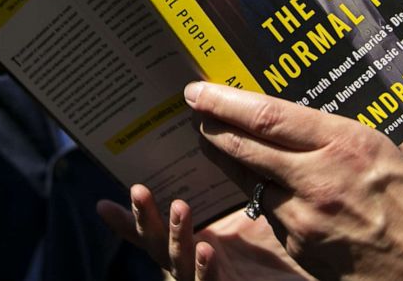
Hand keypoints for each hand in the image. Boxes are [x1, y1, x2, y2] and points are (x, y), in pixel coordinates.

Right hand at [98, 184, 312, 280]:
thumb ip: (228, 181)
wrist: (300, 270)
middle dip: (144, 217)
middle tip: (138, 189)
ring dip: (175, 234)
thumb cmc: (274, 244)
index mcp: (191, 240)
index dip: (126, 219)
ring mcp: (206, 277)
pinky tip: (206, 248)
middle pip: (156, 242)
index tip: (103, 204)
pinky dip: (204, 267)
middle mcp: (192, 260)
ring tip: (179, 207)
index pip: (151, 229)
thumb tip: (214, 135)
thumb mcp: (246, 209)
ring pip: (179, 261)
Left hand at [183, 82, 402, 280]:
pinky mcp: (301, 249)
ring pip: (247, 182)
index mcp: (344, 143)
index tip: (199, 91)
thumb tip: (287, 112)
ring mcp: (307, 217)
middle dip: (211, 127)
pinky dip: (257, 195)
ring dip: (226, 161)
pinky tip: (254, 184)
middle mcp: (320, 178)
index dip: (224, 101)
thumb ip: (331, 132)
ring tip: (213, 142)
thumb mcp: (379, 148)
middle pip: (244, 147)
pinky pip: (268, 213)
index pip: (267, 115)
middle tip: (193, 111)